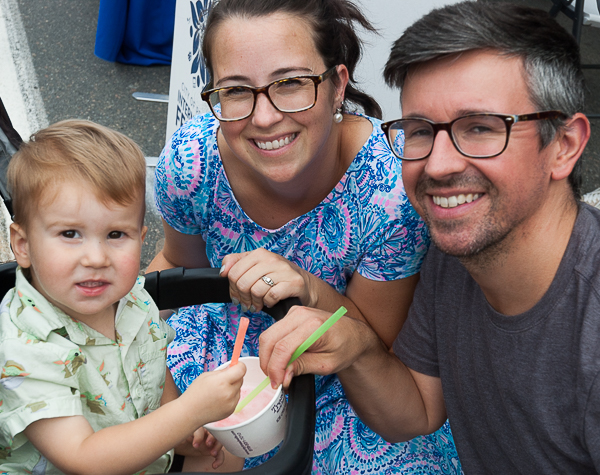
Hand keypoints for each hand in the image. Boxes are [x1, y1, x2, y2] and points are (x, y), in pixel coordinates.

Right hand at [181, 362, 245, 424]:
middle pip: (241, 379)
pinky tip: (218, 400)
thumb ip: (222, 371)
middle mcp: (229, 393)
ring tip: (218, 392)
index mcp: (222, 381)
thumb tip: (233, 367)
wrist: (189, 413)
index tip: (236, 366)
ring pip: (238, 389)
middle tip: (222, 380)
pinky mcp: (231, 410)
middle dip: (234, 377)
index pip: (241, 370)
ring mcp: (231, 403)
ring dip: (232, 388)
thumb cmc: (195, 392)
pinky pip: (235, 399)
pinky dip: (230, 397)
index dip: (240, 366)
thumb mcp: (206, 376)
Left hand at [220, 248, 314, 312]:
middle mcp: (271, 259)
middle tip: (246, 303)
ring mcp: (284, 270)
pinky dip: (268, 303)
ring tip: (258, 304)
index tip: (237, 295)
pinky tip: (270, 302)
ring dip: (255, 302)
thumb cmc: (277, 277)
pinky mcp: (294, 283)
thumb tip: (223, 271)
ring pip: (256, 290)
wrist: (305, 285)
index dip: (231, 288)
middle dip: (242, 297)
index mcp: (259, 253)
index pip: (233, 272)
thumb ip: (236, 264)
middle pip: (243, 283)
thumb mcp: (256, 266)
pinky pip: (271, 296)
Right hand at [258, 306, 374, 388]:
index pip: (283, 347)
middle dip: (267, 363)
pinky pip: (274, 332)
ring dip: (269, 356)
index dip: (275, 368)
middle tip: (275, 381)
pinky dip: (273, 349)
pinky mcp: (292, 315)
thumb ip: (302, 368)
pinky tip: (282, 361)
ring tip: (279, 373)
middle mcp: (301, 314)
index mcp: (313, 326)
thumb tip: (282, 376)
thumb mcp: (327, 364)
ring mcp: (295, 312)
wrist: (354, 334)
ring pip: (269, 335)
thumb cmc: (345, 348)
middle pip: (269, 339)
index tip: (277, 383)